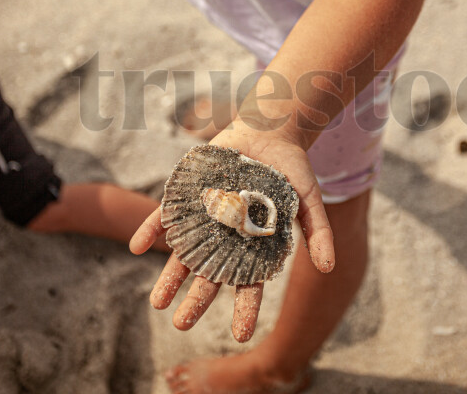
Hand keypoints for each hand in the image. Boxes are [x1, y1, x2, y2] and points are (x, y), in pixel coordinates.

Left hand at [130, 121, 334, 341]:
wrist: (270, 131)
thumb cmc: (292, 169)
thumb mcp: (309, 199)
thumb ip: (318, 232)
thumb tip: (329, 267)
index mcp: (254, 246)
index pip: (250, 283)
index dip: (246, 309)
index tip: (240, 335)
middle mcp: (226, 238)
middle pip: (210, 275)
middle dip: (196, 300)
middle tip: (181, 324)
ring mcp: (204, 218)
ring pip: (183, 253)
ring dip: (169, 277)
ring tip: (156, 303)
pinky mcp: (187, 195)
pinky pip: (164, 215)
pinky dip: (151, 231)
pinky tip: (137, 247)